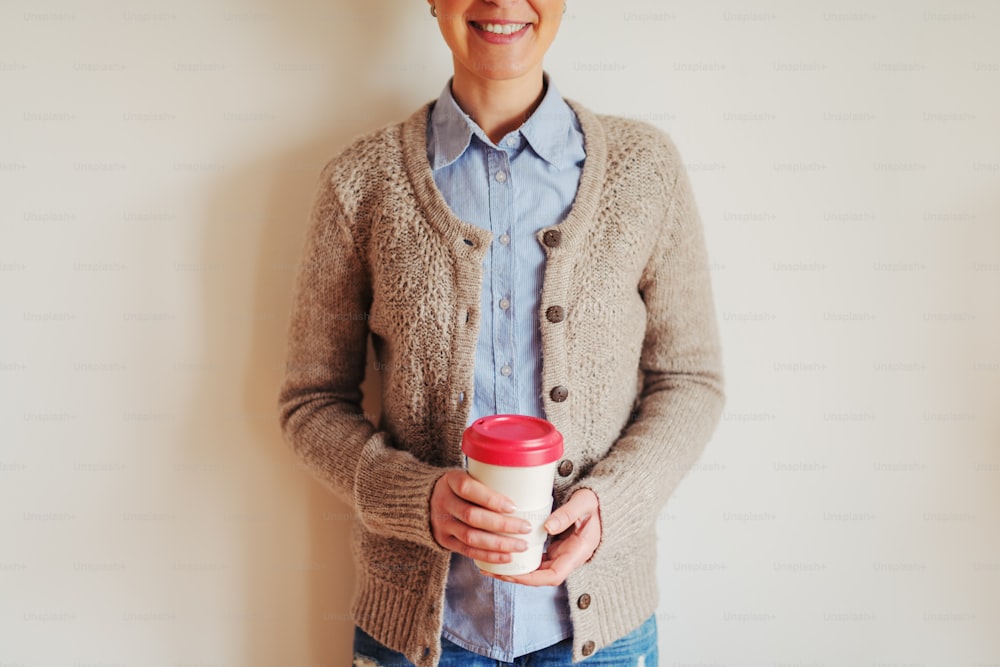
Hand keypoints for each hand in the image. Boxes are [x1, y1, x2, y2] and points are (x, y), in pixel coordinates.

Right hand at [430, 470, 533, 563]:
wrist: (427, 500)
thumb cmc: (461, 486)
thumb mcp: (468, 474)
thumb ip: (490, 479)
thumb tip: (529, 485)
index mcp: (450, 480)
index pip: (468, 488)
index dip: (491, 499)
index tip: (514, 506)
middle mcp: (443, 502)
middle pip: (472, 516)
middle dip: (502, 525)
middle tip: (525, 528)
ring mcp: (442, 523)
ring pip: (471, 537)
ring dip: (498, 544)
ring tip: (521, 545)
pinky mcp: (444, 540)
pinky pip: (468, 551)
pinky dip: (489, 555)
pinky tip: (506, 556)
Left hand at [482, 488, 601, 586]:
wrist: (602, 502)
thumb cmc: (595, 501)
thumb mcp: (584, 503)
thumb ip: (568, 514)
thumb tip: (547, 527)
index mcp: (579, 551)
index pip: (553, 576)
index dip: (531, 578)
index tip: (511, 574)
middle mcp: (569, 558)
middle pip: (541, 576)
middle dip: (517, 577)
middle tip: (492, 571)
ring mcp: (562, 554)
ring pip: (537, 569)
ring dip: (516, 570)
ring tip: (491, 565)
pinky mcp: (556, 548)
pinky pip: (537, 559)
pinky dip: (521, 559)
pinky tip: (504, 553)